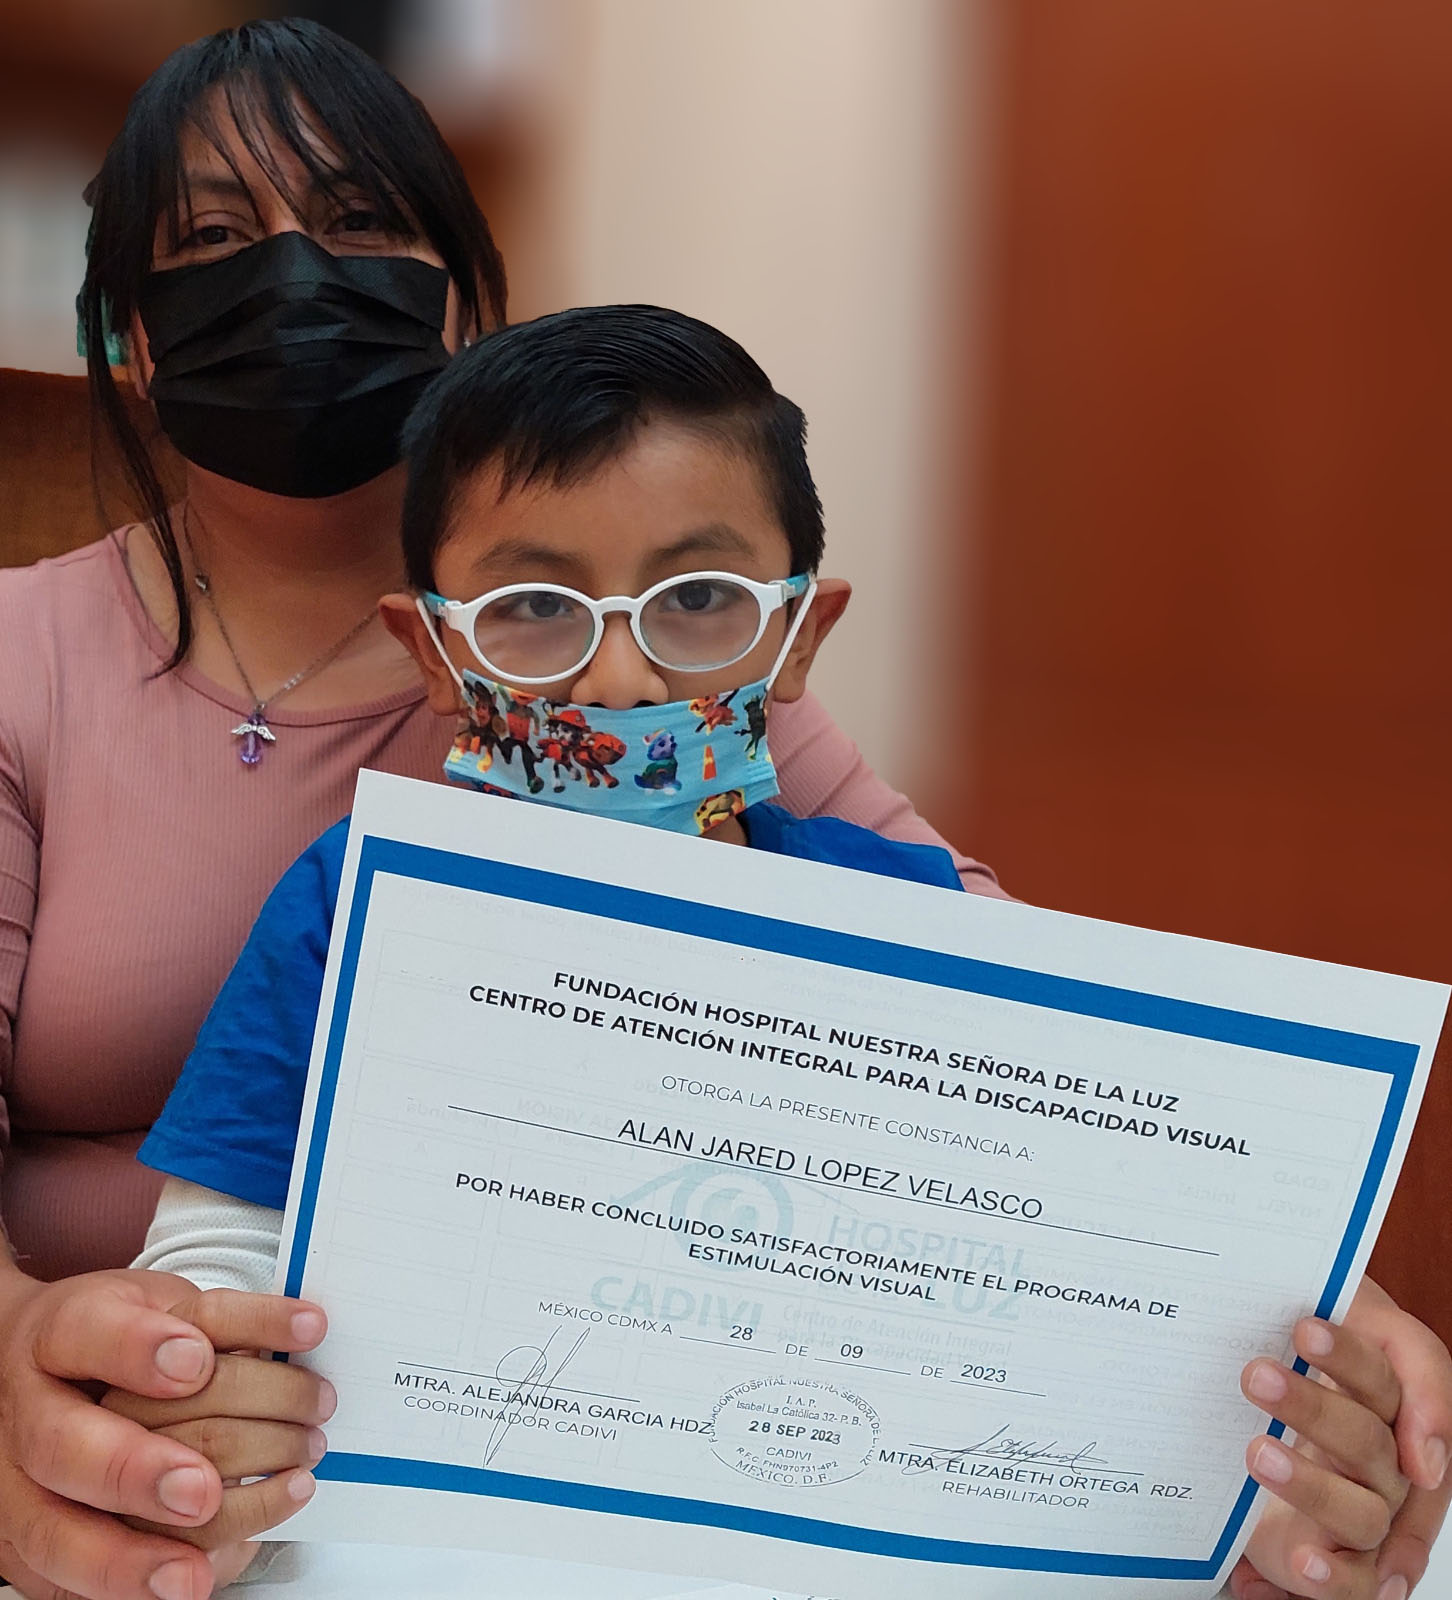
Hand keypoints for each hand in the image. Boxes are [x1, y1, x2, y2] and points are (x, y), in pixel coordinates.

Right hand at [0, 1267, 325, 1599]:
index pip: (92, 1335)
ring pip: (69, 1530)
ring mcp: (23, 1488)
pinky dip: (149, 1579)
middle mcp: (33, 1414)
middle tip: (204, 1488)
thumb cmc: (114, 1341)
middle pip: (69, 1448)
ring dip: (159, 1543)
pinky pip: (80, 1580)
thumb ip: (212, 1323)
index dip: (141, 1350)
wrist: (32, 1380)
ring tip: (260, 1507)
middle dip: (140, 1472)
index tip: (198, 1361)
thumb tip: (302, 1332)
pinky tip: (210, 1569)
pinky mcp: (32, 1550)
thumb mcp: (157, 1304)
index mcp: (62, 1335)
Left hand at [1230, 1283, 1451, 1598]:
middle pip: (1365, 1438)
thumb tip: (1384, 1390)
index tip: (1303, 1331)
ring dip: (1311, 1486)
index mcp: (1387, 1397)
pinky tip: (1306, 1563)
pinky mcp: (1351, 1559)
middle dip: (1310, 1408)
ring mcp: (1372, 1510)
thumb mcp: (1329, 1318)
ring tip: (1257, 1453)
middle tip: (1255, 1376)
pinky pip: (1361, 1583)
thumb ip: (1362, 1337)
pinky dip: (1335, 1577)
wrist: (1271, 1404)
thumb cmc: (1301, 1358)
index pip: (1378, 1374)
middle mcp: (1387, 1458)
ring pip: (1362, 1510)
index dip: (1346, 1357)